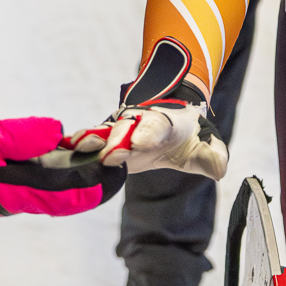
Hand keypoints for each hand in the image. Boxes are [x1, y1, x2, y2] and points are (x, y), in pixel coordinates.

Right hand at [67, 86, 228, 179]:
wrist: (172, 115)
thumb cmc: (187, 135)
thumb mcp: (206, 146)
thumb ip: (213, 157)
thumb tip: (220, 170)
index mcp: (163, 124)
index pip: (154, 128)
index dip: (146, 135)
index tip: (138, 144)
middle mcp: (138, 123)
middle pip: (125, 129)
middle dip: (117, 140)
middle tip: (110, 155)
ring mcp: (120, 129)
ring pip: (104, 131)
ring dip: (93, 138)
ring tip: (79, 146)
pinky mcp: (107, 139)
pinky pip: (91, 137)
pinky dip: (79, 141)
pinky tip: (65, 147)